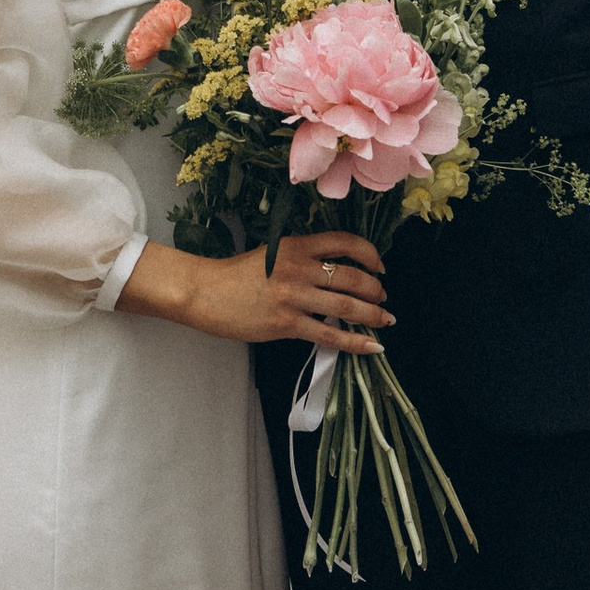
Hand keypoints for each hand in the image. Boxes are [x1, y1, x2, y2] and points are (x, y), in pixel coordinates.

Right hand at [121, 230, 391, 352]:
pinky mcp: (287, 324)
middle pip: (352, 277)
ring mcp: (294, 297)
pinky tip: (373, 347)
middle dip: (375, 290)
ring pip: (346, 307)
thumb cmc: (235, 274)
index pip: (345, 243)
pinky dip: (356, 342)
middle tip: (382, 298)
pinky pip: (330, 336)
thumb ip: (302, 260)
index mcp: (297, 245)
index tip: (379, 267)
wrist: (204, 292)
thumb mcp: (272, 254)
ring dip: (373, 315)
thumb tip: (335, 276)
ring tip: (385, 320)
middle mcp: (299, 268)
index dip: (370, 254)